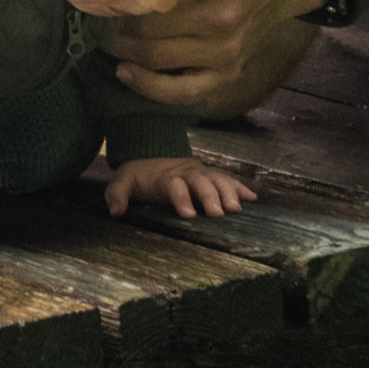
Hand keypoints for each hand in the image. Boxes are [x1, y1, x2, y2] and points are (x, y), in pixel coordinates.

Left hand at [100, 151, 256, 223]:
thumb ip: (117, 195)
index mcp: (166, 177)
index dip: (181, 198)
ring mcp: (201, 172)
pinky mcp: (211, 175)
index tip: (188, 214)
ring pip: (217, 179)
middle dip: (210, 196)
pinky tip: (252, 198)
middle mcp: (187, 173)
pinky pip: (228, 179)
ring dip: (228, 192)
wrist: (152, 153)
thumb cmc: (139, 176)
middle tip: (218, 214)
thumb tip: (116, 212)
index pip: (175, 186)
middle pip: (201, 182)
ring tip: (237, 208)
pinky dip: (240, 187)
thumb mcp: (123, 182)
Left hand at [103, 0, 338, 117]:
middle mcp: (221, 15)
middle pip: (146, 28)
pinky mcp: (229, 71)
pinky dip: (149, 87)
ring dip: (122, 52)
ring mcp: (226, 48)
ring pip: (156, 59)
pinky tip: (126, 72)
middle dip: (111, 24)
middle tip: (91, 16)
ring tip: (102, 39)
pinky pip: (183, 92)